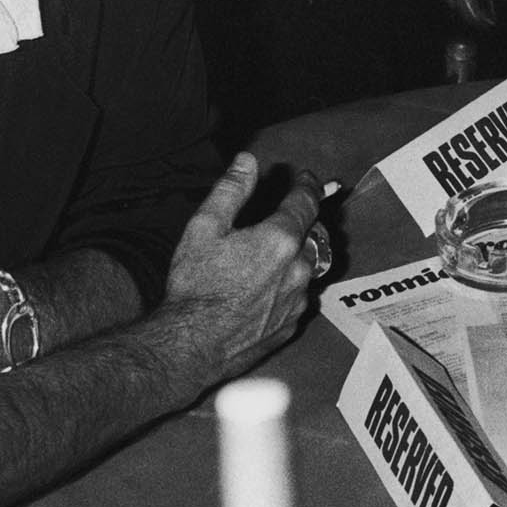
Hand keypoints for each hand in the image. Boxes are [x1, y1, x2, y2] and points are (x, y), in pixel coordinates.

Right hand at [159, 154, 318, 385]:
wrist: (192, 345)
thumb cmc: (196, 286)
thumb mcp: (205, 228)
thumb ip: (231, 190)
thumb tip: (247, 161)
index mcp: (280, 240)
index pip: (305, 202)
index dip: (306, 185)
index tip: (305, 177)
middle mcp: (297, 269)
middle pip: (314, 235)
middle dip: (305, 222)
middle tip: (287, 218)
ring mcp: (298, 300)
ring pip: (308, 267)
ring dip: (298, 256)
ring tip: (272, 256)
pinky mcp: (291, 325)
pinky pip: (300, 297)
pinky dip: (290, 287)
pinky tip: (266, 289)